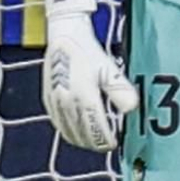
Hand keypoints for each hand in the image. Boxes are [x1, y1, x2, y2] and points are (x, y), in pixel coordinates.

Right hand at [43, 13, 137, 152]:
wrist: (64, 36)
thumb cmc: (88, 52)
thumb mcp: (110, 70)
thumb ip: (120, 91)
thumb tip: (131, 110)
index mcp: (85, 97)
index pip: (96, 129)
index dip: (105, 141)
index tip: (114, 143)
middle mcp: (68, 102)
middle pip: (82, 134)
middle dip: (95, 143)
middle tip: (105, 144)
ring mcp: (56, 102)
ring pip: (69, 132)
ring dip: (81, 140)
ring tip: (93, 141)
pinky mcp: (48, 99)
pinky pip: (58, 124)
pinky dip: (68, 132)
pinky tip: (75, 131)